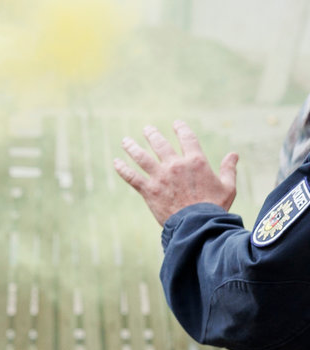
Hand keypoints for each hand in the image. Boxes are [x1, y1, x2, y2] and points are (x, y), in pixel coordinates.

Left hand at [113, 121, 237, 226]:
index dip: (181, 129)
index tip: (176, 124)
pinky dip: (122, 169)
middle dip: (152, 134)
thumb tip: (234, 154)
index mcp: (196, 161)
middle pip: (160, 144)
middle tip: (147, 129)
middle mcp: (176, 165)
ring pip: (142, 157)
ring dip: (132, 147)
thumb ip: (229, 169)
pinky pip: (132, 177)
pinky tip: (116, 163)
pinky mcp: (149, 190)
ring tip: (125, 141)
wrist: (197, 225)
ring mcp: (160, 177)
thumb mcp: (228, 186)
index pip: (187, 138)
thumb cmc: (215, 207)